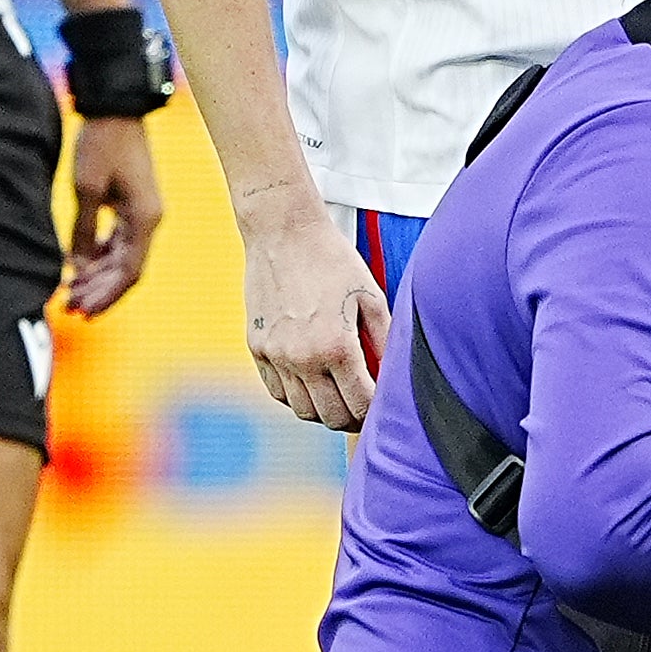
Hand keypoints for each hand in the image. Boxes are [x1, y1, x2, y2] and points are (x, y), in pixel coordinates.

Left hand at [60, 112, 165, 315]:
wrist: (115, 110)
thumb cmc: (103, 144)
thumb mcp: (87, 187)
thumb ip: (83, 230)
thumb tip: (76, 266)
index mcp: (146, 220)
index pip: (130, 272)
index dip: (107, 296)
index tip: (84, 312)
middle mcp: (148, 221)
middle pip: (126, 270)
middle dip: (98, 291)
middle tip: (69, 308)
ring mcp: (140, 213)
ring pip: (120, 257)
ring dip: (97, 276)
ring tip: (70, 292)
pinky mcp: (129, 204)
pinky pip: (116, 241)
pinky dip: (98, 256)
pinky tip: (77, 266)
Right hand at [241, 202, 387, 429]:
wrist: (284, 232)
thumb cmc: (334, 261)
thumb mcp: (371, 298)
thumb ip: (384, 343)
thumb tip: (394, 380)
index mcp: (337, 346)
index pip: (360, 405)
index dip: (375, 413)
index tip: (383, 408)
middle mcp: (302, 358)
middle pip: (330, 417)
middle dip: (352, 419)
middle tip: (364, 408)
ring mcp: (275, 355)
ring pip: (301, 410)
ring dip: (324, 411)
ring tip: (339, 397)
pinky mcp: (256, 348)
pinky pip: (277, 391)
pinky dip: (296, 396)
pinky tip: (312, 382)